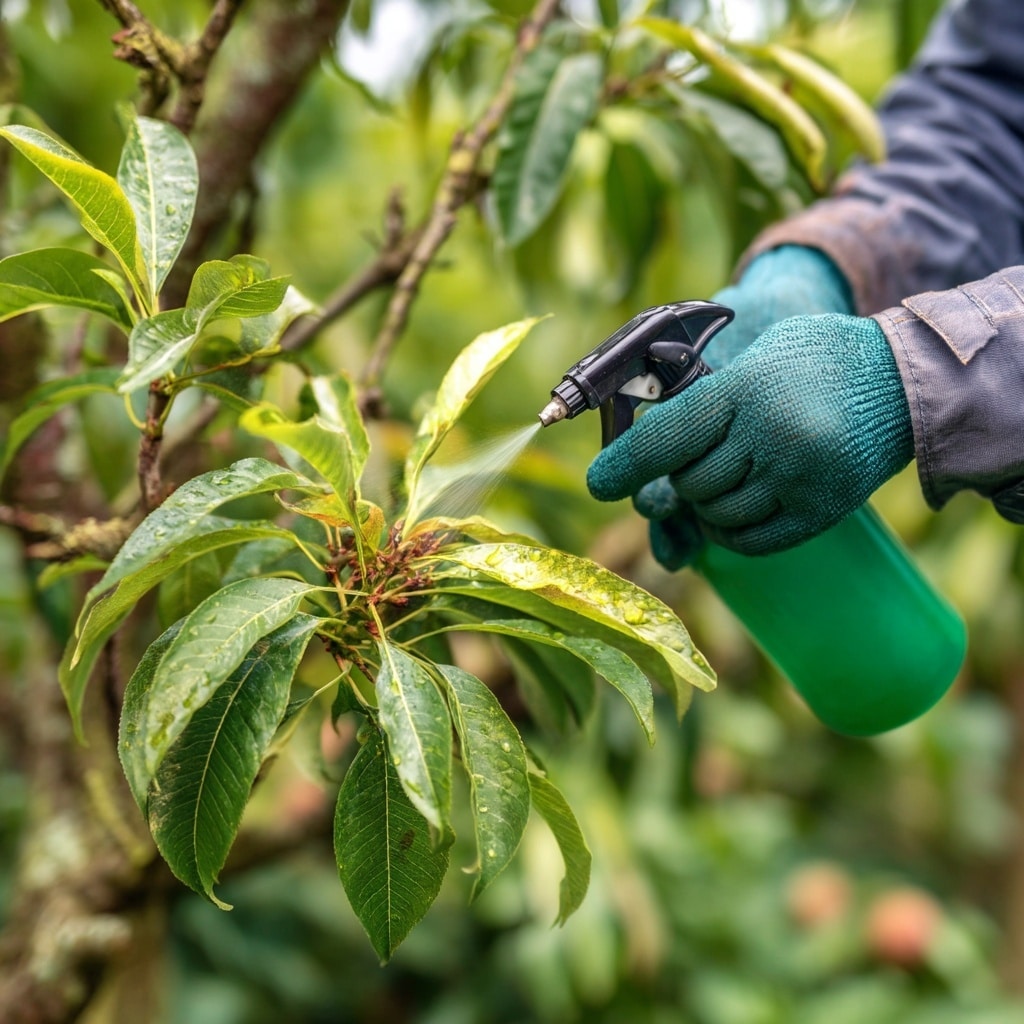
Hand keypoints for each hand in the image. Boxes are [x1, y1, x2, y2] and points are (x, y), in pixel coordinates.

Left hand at [589, 314, 913, 555]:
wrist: (903, 378)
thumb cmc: (816, 359)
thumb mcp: (755, 357)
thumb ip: (703, 399)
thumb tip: (648, 445)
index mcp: (746, 390)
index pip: (667, 437)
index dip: (625, 464)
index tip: (599, 483)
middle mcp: (771, 436)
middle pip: (689, 483)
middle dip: (682, 476)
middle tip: (698, 457)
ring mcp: (798, 478)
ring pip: (716, 516)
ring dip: (707, 504)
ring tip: (727, 474)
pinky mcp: (820, 511)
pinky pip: (750, 540)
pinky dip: (731, 531)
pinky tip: (738, 506)